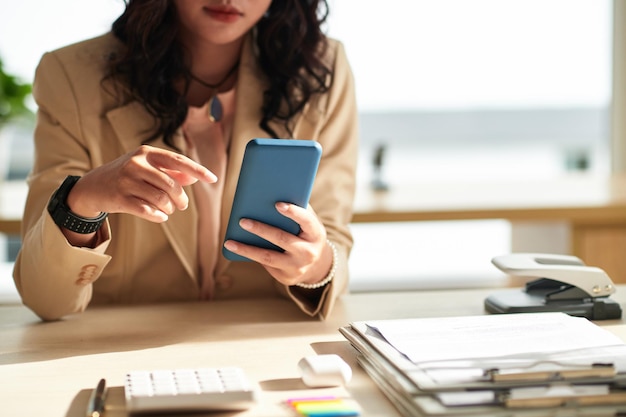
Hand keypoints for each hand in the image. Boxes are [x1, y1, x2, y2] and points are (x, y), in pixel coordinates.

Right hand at [67, 145, 216, 222]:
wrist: (93, 186)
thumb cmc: (127, 176)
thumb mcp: (148, 168)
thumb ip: (171, 172)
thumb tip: (194, 177)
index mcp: (147, 153)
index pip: (178, 161)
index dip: (198, 170)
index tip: (213, 179)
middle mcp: (136, 163)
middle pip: (171, 185)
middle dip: (181, 199)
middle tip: (182, 205)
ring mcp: (126, 181)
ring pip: (161, 199)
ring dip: (170, 208)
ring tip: (168, 209)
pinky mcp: (120, 198)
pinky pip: (148, 211)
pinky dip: (158, 216)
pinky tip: (160, 216)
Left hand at [223, 203, 332, 286]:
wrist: (317, 265)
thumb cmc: (307, 235)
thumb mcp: (309, 223)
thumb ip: (297, 209)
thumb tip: (273, 192)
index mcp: (316, 234)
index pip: (306, 221)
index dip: (293, 212)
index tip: (277, 204)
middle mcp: (308, 252)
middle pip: (282, 239)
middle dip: (261, 230)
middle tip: (242, 221)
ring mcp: (297, 267)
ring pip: (268, 257)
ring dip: (246, 249)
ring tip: (229, 242)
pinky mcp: (286, 277)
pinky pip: (266, 265)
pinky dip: (250, 256)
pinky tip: (236, 249)